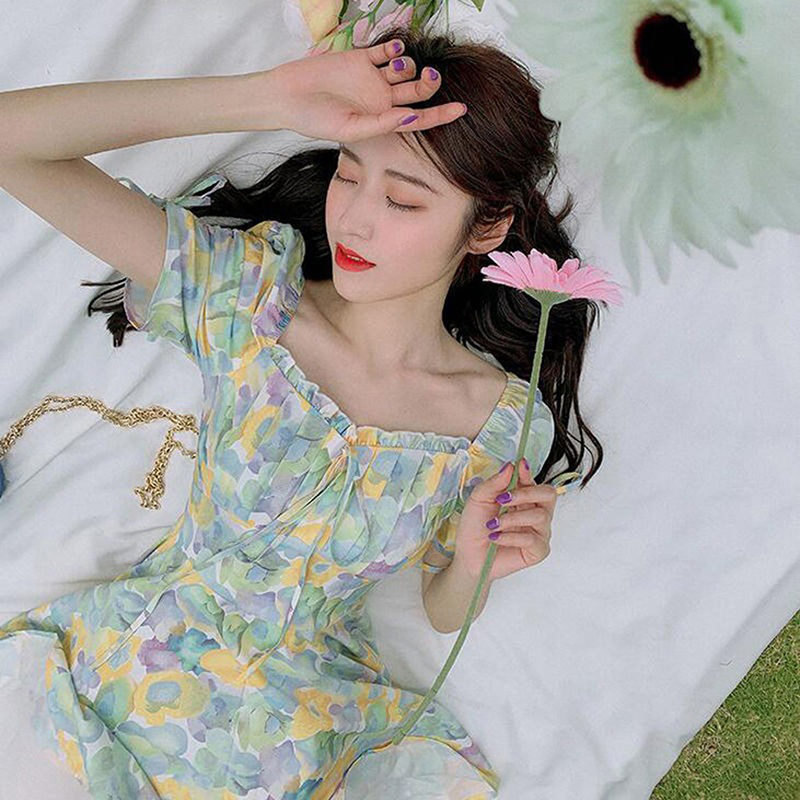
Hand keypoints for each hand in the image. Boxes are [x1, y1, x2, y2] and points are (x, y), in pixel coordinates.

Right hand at [267, 38, 465, 141]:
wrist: (287, 97)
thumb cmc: (315, 120)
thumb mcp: (350, 128)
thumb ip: (382, 123)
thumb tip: (413, 116)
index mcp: (382, 120)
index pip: (418, 119)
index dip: (440, 115)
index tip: (462, 109)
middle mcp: (381, 100)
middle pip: (417, 92)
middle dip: (428, 85)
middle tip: (430, 78)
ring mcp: (372, 78)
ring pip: (405, 70)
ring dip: (410, 66)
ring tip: (398, 67)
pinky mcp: (361, 58)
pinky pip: (387, 51)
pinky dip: (397, 49)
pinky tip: (395, 52)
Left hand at [453, 459, 557, 581]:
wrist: (468, 555)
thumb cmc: (475, 527)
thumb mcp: (479, 499)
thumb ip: (494, 483)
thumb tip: (511, 466)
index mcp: (523, 498)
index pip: (535, 482)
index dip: (529, 473)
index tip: (520, 466)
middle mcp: (535, 512)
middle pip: (548, 495)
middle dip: (525, 493)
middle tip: (502, 500)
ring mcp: (539, 532)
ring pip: (540, 516)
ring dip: (513, 518)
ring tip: (493, 524)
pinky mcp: (538, 551)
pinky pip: (533, 539)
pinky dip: (511, 537)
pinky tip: (497, 538)